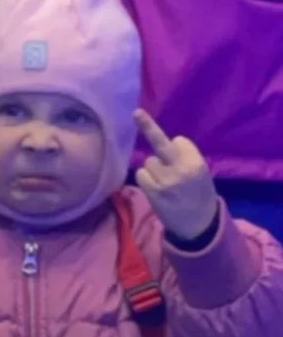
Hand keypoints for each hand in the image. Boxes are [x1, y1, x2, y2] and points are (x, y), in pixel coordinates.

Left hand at [134, 109, 217, 240]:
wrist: (198, 224)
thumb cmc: (198, 193)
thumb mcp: (200, 172)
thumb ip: (185, 157)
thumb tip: (166, 142)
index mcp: (196, 162)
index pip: (178, 141)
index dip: (177, 148)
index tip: (179, 155)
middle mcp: (180, 169)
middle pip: (160, 143)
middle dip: (147, 126)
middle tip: (136, 112)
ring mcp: (165, 181)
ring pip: (148, 162)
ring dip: (153, 170)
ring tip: (165, 184)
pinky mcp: (152, 192)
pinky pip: (141, 175)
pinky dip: (146, 179)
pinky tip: (157, 190)